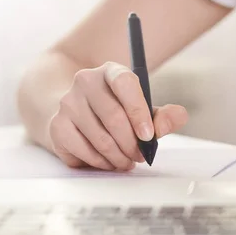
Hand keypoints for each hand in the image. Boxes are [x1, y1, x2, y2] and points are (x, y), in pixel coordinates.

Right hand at [49, 62, 187, 170]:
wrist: (74, 115)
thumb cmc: (114, 113)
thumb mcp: (141, 111)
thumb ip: (163, 116)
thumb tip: (178, 117)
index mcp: (110, 71)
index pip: (124, 83)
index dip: (138, 111)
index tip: (149, 135)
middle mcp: (85, 81)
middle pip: (114, 117)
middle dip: (132, 144)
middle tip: (140, 156)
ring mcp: (68, 103)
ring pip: (101, 139)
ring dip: (119, 157)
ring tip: (126, 161)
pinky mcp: (57, 126)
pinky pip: (85, 152)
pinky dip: (102, 163)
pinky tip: (109, 161)